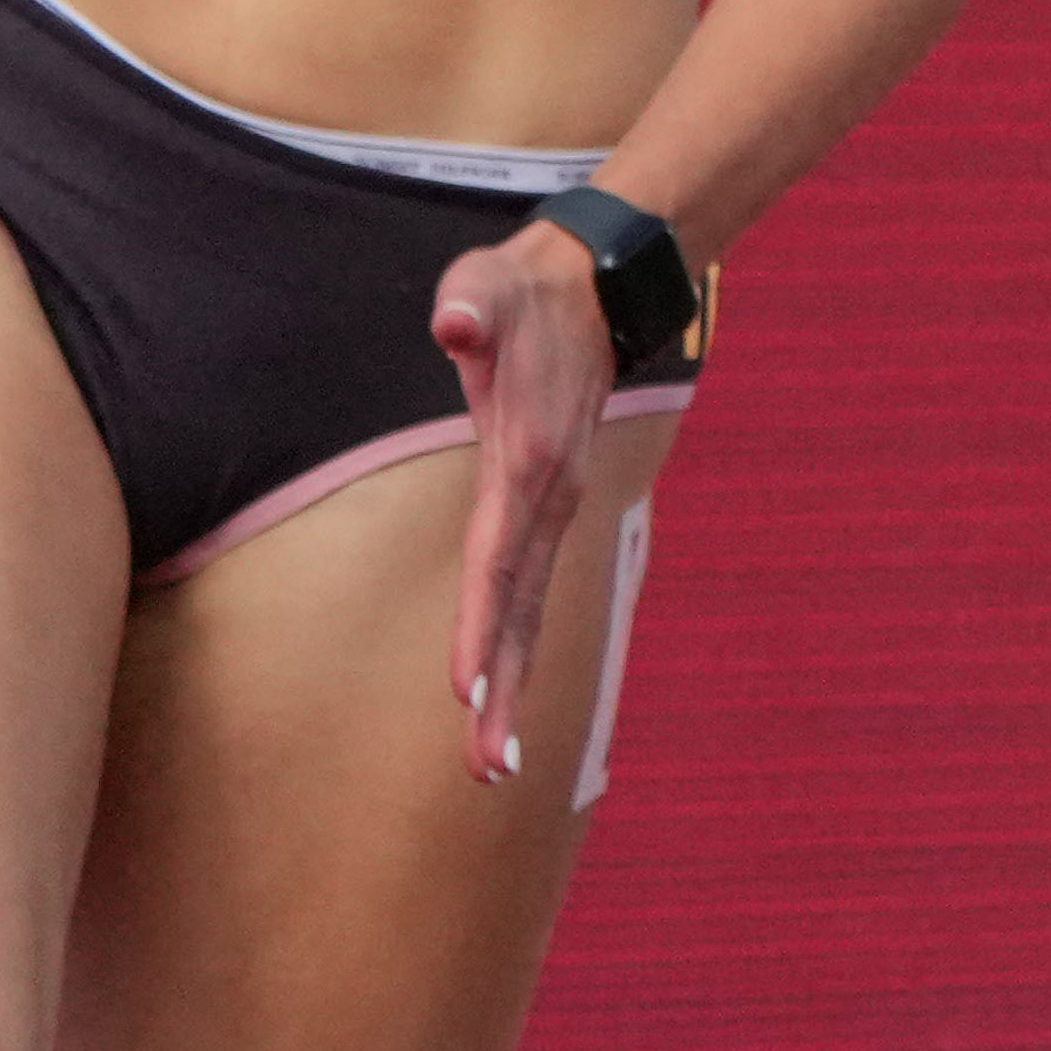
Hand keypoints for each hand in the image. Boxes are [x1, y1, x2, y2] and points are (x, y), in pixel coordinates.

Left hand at [421, 222, 614, 785]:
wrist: (593, 291)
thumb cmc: (524, 291)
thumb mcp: (491, 283)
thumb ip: (474, 304)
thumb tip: (457, 319)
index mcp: (529, 459)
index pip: (495, 555)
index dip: (478, 622)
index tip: (465, 688)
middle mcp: (549, 499)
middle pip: (520, 609)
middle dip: (504, 690)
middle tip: (486, 768)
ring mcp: (554, 511)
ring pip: (529, 613)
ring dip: (514, 687)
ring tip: (493, 763)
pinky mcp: (547, 514)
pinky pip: (528, 594)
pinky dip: (516, 649)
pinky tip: (501, 694)